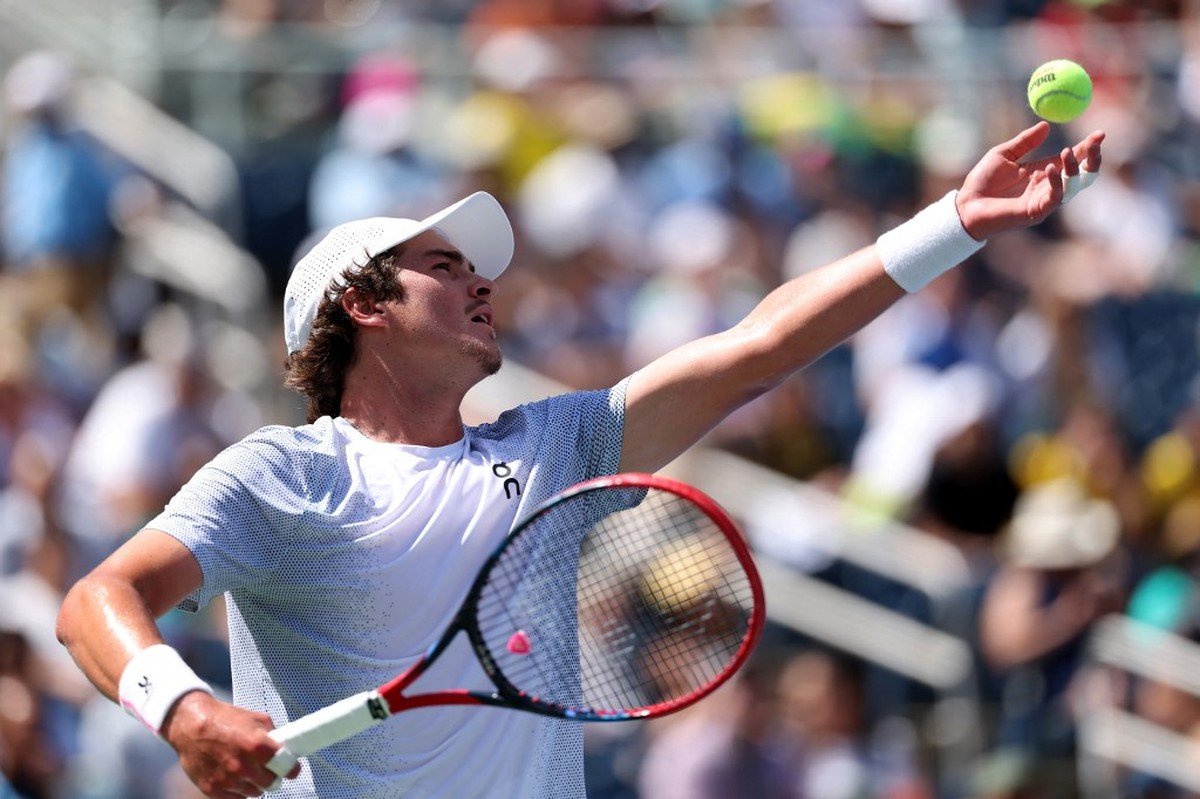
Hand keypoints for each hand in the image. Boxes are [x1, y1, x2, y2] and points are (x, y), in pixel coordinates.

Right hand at [161, 691, 300, 797]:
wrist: (190, 726)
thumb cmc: (224, 719)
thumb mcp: (256, 718)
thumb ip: (273, 734)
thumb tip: (285, 747)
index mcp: (257, 745)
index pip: (286, 767)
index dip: (292, 768)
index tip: (293, 769)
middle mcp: (243, 766)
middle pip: (271, 783)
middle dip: (273, 777)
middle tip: (270, 770)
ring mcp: (227, 780)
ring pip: (254, 793)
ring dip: (255, 784)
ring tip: (248, 771)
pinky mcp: (213, 790)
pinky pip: (236, 798)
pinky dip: (239, 791)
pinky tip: (236, 778)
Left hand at [955, 121, 1104, 240]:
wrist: (965, 205)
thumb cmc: (982, 182)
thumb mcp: (1003, 155)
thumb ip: (1025, 141)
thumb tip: (1046, 124)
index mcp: (1043, 172)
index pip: (1073, 159)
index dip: (1088, 147)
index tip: (1100, 133)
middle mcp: (1048, 187)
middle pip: (1082, 174)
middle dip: (1093, 158)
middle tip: (1096, 141)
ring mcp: (1043, 201)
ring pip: (1073, 186)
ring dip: (1075, 168)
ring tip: (1068, 151)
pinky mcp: (1035, 212)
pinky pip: (1054, 198)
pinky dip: (1057, 182)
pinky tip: (1050, 168)